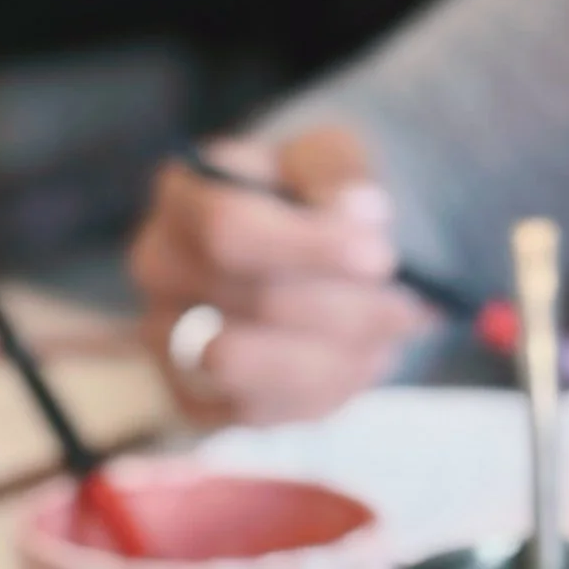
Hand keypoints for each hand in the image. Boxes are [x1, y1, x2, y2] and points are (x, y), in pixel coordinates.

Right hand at [130, 124, 430, 423]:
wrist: (308, 244)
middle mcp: (158, 270)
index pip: (228, 229)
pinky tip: (354, 359)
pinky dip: (317, 392)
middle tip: (410, 303)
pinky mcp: (187, 400)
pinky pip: (255, 412)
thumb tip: (360, 209)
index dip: (309, 249)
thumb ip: (343, 174)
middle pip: (255, 303)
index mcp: (184, 197)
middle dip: (346, 309)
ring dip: (333, 357)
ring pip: (246, 369)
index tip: (381, 257)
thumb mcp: (338, 156)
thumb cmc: (320, 193)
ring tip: (386, 332)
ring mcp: (165, 341)